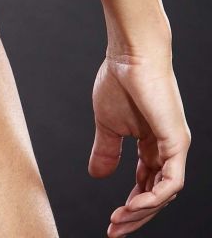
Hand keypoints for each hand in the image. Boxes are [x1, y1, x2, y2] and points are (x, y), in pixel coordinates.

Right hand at [88, 52, 189, 235]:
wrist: (129, 55)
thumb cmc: (119, 81)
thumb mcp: (107, 124)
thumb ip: (106, 151)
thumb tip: (97, 177)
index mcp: (152, 144)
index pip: (146, 184)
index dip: (131, 206)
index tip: (111, 221)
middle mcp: (167, 149)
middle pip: (156, 195)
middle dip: (135, 216)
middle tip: (114, 230)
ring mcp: (175, 147)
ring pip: (165, 194)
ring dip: (141, 212)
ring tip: (118, 220)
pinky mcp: (177, 143)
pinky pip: (170, 183)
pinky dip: (153, 198)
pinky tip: (133, 206)